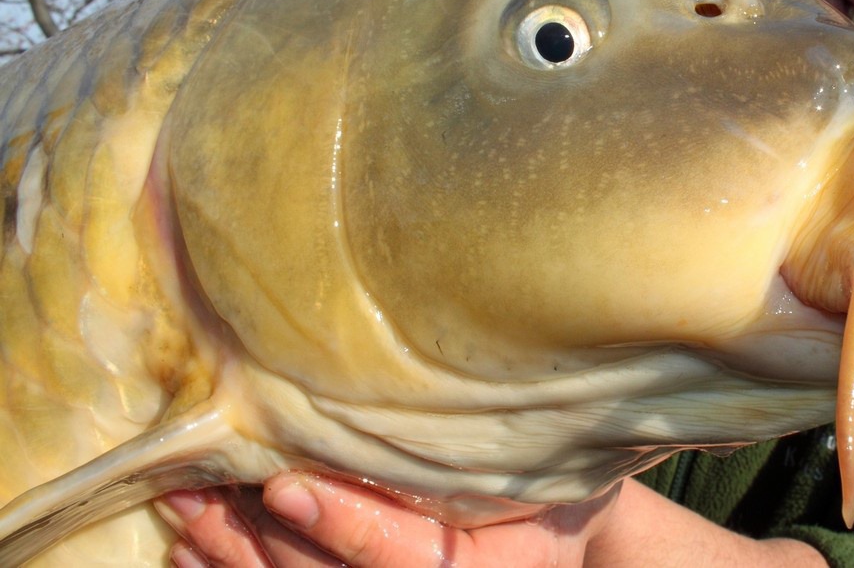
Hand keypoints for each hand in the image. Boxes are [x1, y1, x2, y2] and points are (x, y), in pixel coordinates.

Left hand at [155, 474, 619, 567]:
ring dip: (230, 554)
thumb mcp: (524, 469)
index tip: (284, 485)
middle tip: (199, 491)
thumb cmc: (544, 486)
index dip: (340, 525)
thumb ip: (461, 460)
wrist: (555, 529)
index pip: (400, 557)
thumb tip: (381, 415)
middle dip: (254, 539)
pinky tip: (190, 549)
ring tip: (183, 507)